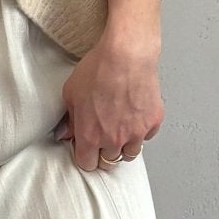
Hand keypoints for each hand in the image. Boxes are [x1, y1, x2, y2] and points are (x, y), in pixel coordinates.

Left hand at [51, 27, 162, 172]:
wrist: (127, 54)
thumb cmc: (99, 69)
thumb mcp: (71, 93)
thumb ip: (70, 119)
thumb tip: (67, 133)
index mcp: (90, 136)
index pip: (87, 164)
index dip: (86, 156)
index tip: (86, 148)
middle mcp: (113, 140)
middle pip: (109, 162)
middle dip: (104, 151)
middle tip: (103, 135)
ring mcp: (135, 134)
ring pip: (130, 154)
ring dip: (124, 145)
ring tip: (120, 128)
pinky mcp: (152, 123)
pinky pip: (146, 136)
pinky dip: (141, 130)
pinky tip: (134, 115)